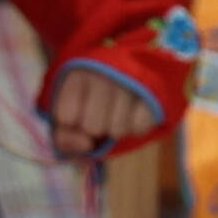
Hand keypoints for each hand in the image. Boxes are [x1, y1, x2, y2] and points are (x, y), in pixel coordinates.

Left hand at [42, 56, 156, 163]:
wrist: (128, 75)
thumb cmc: (91, 99)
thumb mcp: (68, 115)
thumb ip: (64, 138)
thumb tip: (87, 146)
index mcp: (76, 74)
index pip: (66, 117)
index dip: (71, 123)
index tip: (76, 110)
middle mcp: (104, 72)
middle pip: (92, 127)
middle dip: (95, 127)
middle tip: (101, 112)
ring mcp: (130, 80)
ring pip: (117, 131)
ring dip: (116, 129)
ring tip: (118, 112)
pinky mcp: (153, 91)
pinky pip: (139, 128)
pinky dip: (135, 127)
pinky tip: (133, 112)